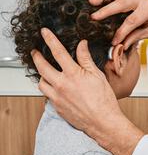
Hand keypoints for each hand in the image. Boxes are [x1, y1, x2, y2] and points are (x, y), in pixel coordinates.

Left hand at [32, 28, 143, 154]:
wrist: (102, 121)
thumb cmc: (104, 100)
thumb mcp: (97, 75)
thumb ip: (86, 59)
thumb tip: (81, 45)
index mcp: (73, 74)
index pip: (58, 51)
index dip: (50, 39)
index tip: (44, 33)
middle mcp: (61, 84)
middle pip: (41, 66)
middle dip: (37, 57)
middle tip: (36, 52)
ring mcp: (57, 97)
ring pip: (41, 82)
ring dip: (42, 75)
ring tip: (46, 71)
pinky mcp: (56, 107)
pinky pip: (46, 94)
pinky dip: (48, 88)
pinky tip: (54, 87)